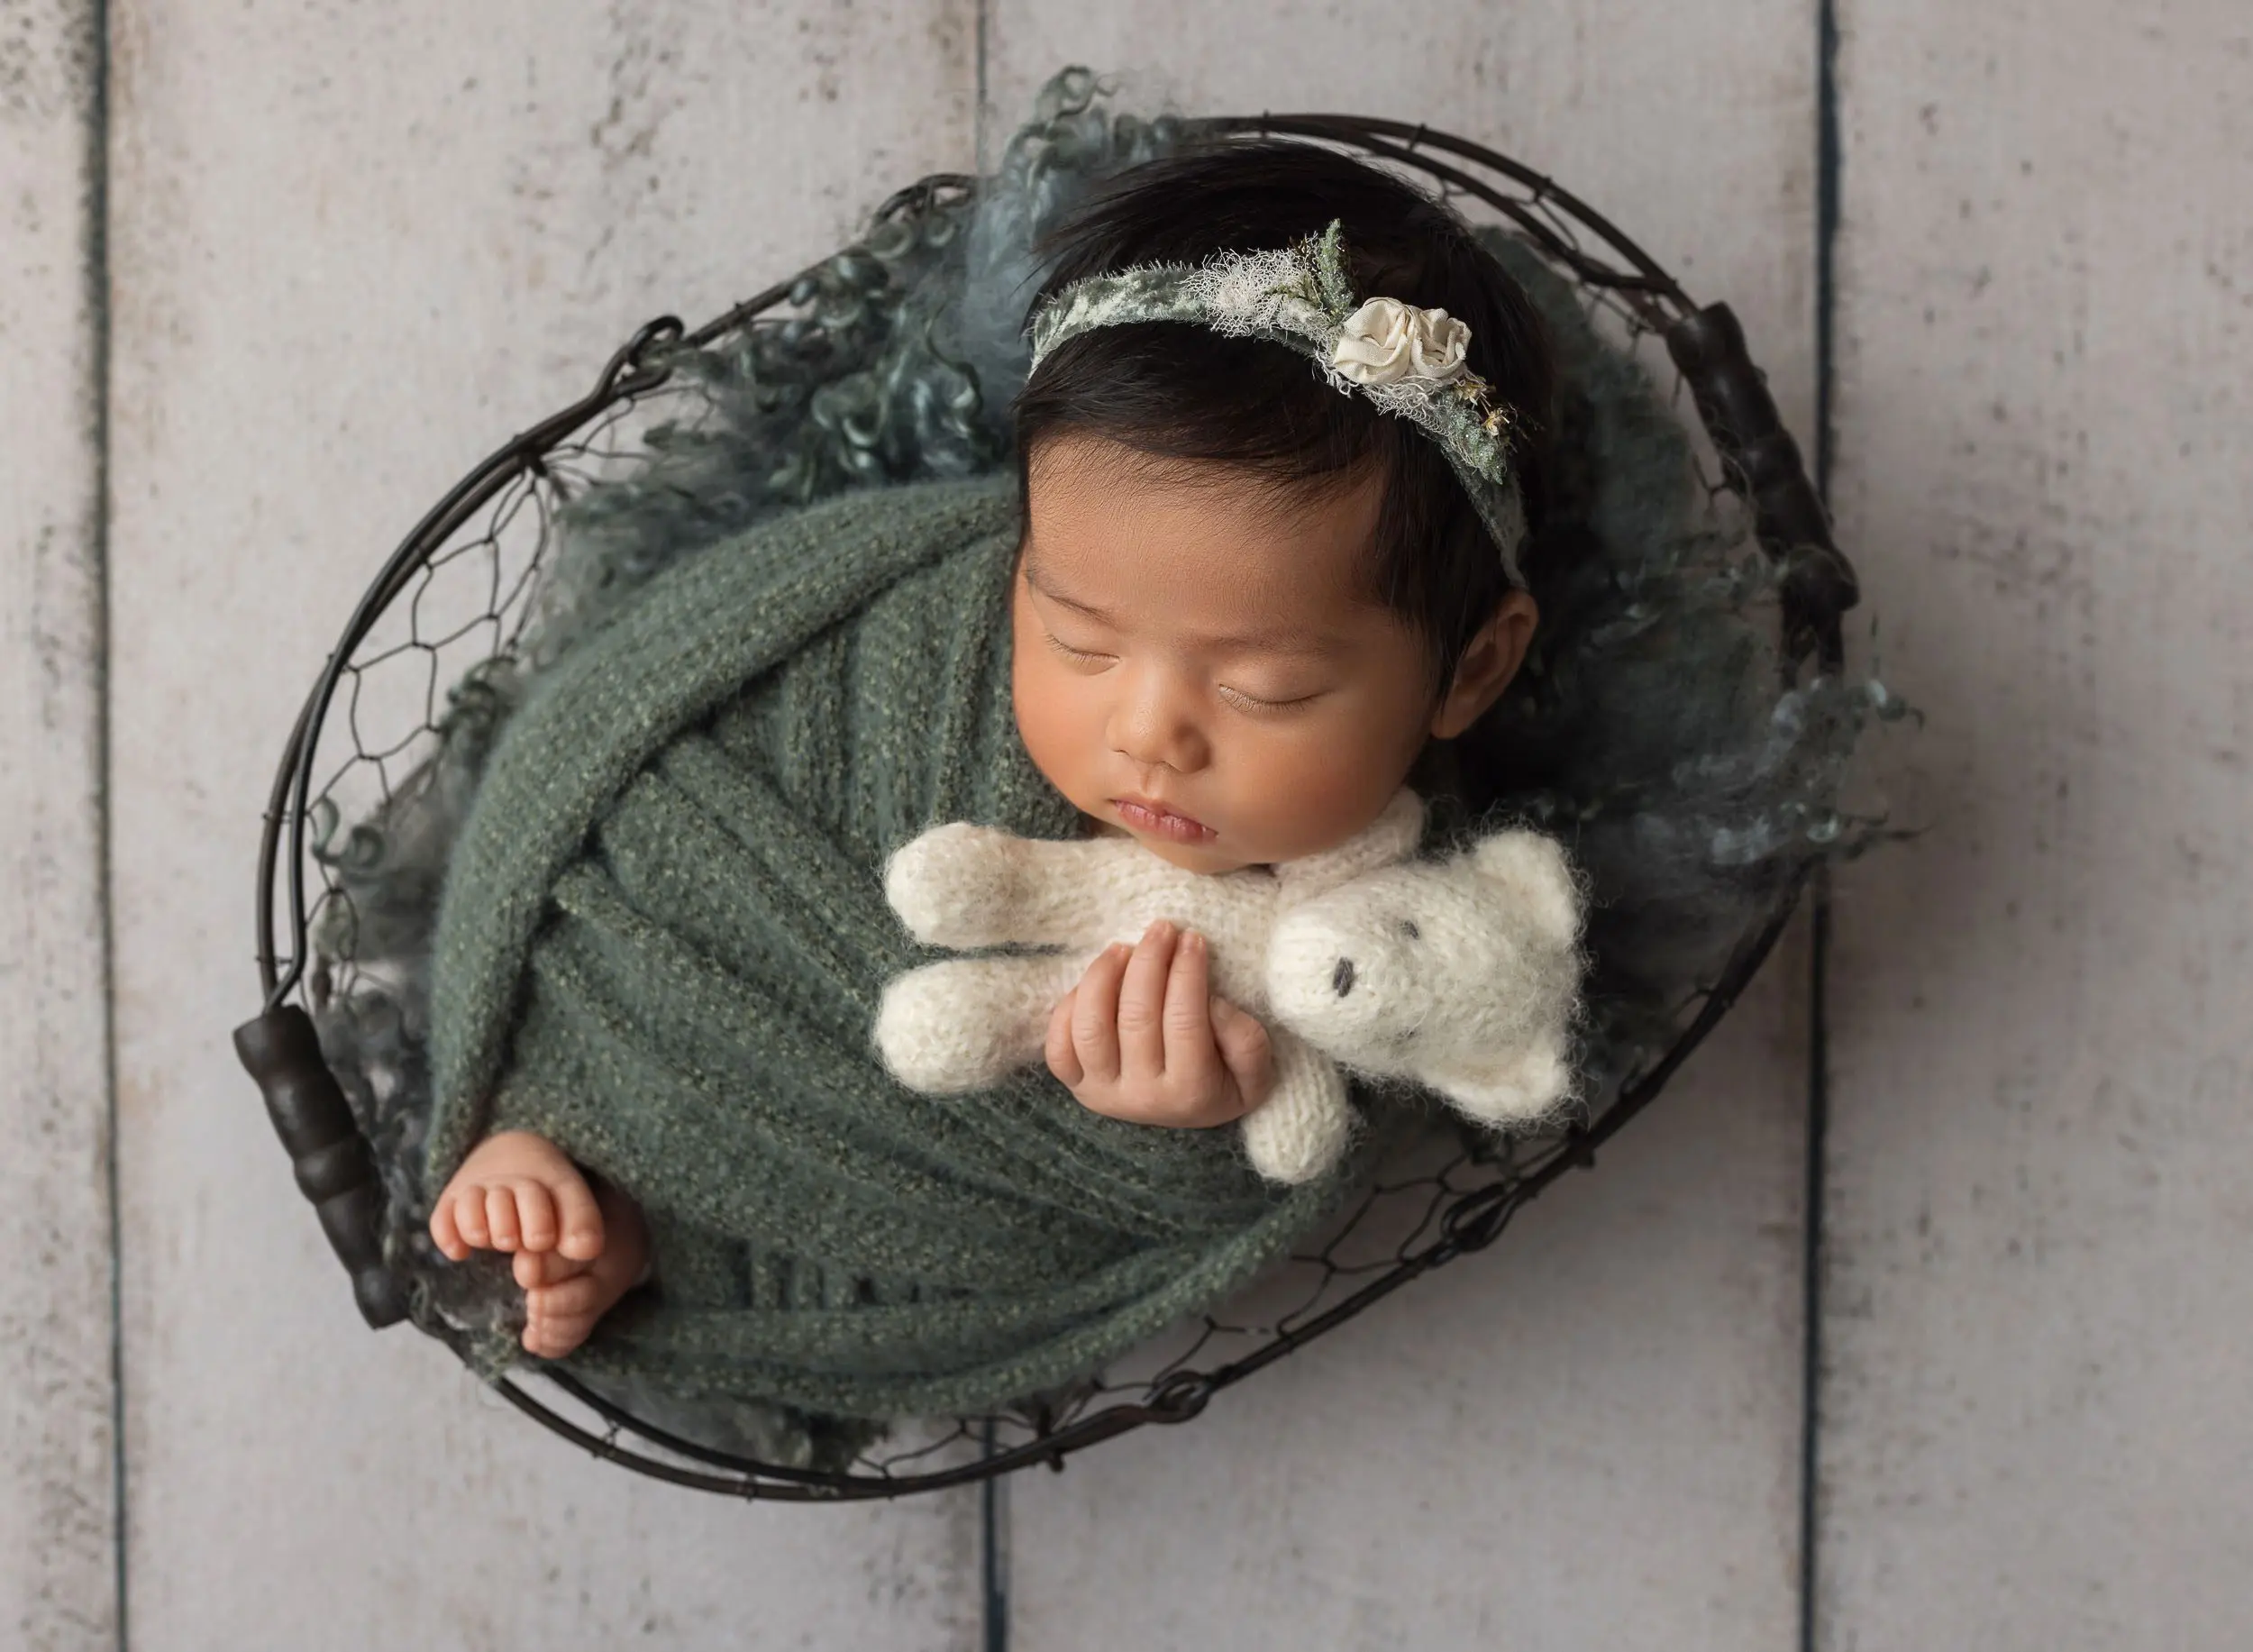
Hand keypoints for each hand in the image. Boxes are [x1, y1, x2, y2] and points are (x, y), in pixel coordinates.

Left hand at [1046, 921, 1274, 1127]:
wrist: (1188, 1111)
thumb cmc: (1223, 1078)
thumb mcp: (1256, 1069)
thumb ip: (1244, 1038)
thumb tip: (1208, 1000)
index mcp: (1190, 1092)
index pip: (1184, 1020)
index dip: (1187, 971)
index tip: (1193, 937)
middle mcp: (1141, 1098)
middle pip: (1136, 1017)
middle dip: (1150, 961)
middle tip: (1162, 929)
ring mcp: (1102, 1093)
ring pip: (1090, 1028)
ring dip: (1104, 977)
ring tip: (1124, 948)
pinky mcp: (1076, 1084)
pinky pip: (1058, 1044)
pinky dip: (1071, 1007)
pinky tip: (1098, 981)